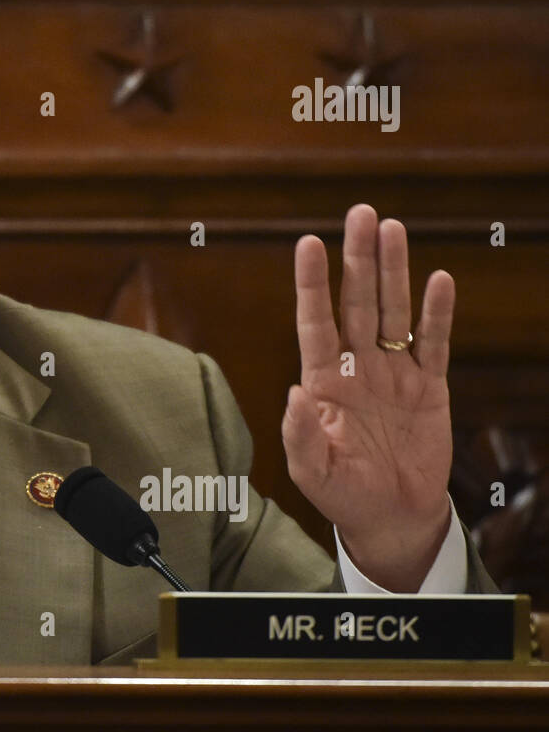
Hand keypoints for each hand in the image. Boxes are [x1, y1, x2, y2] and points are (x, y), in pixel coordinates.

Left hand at [282, 204, 454, 590]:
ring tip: (392, 228)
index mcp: (323, 380)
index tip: (308, 243)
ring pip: (392, 311)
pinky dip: (437, 313)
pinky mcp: (428, 387)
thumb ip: (299, 435)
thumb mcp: (312, 471)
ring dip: (393, 271)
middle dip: (358, 258)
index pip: (314, 321)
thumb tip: (292, 394)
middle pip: (356, 301)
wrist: (392, 518)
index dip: (313, 283)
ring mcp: (392, 372)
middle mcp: (356, 366)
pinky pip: (432, 343)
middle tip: (361, 213)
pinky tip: (439, 280)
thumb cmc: (344, 494)